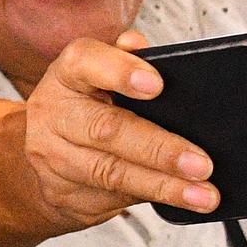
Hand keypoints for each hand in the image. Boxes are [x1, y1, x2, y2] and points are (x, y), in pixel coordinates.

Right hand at [18, 32, 219, 225]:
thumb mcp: (97, 77)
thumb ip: (123, 59)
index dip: (120, 71)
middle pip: (107, 130)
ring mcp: (54, 158)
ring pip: (113, 173)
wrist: (43, 159)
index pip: (86, 63)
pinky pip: (114, 198)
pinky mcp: (63, 193)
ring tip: (202, 193)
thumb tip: (141, 46)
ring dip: (164, 185)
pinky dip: (154, 199)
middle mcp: (54, 114)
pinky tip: (183, 200)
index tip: (156, 84)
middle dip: (159, 149)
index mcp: (67, 75)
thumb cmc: (83, 108)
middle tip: (200, 163)